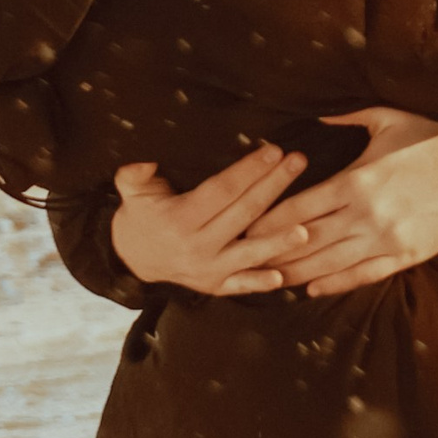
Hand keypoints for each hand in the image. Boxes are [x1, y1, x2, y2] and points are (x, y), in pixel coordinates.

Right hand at [112, 142, 309, 295]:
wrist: (134, 259)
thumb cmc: (141, 215)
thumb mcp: (131, 190)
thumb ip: (135, 172)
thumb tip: (144, 157)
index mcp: (179, 219)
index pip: (222, 190)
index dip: (249, 170)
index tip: (274, 150)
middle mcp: (196, 247)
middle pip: (243, 214)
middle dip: (273, 186)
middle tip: (298, 162)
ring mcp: (207, 270)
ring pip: (249, 253)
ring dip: (278, 242)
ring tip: (306, 228)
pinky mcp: (215, 286)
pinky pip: (241, 285)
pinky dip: (261, 282)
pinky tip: (284, 277)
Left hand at [257, 107, 437, 298]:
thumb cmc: (431, 138)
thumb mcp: (386, 118)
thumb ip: (344, 118)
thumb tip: (313, 116)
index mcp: (356, 180)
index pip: (300, 208)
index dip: (269, 221)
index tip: (247, 228)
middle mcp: (366, 214)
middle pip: (307, 241)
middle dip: (274, 252)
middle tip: (247, 260)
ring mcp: (386, 238)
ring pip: (330, 263)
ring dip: (298, 273)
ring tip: (270, 280)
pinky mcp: (406, 256)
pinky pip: (364, 275)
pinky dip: (335, 284)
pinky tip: (313, 290)